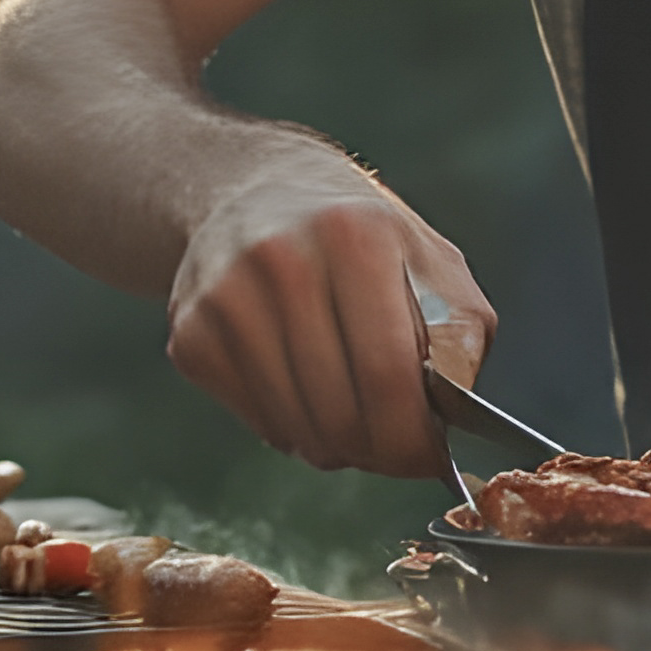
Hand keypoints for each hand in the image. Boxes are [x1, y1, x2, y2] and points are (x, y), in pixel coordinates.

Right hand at [166, 135, 495, 478]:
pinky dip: (293, 431)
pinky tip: (308, 393)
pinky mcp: (190, 335)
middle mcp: (279, 261)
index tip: (431, 458)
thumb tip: (451, 413)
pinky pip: (258, 423)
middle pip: (340, 412)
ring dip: (338, 447)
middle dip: (381, 451)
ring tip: (357, 416)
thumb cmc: (360, 236)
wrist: (251, 192)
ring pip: (297, 428)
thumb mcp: (431, 259)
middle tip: (398, 449)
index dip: (414, 436)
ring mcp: (224, 299)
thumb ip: (460, 333)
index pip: (387, 371)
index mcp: (353, 235)